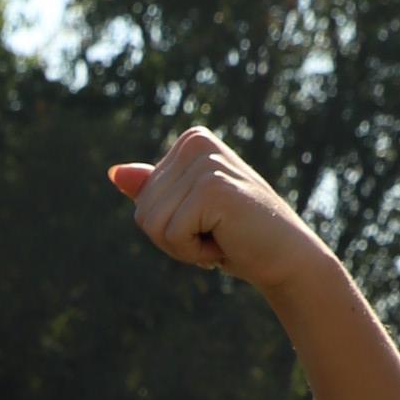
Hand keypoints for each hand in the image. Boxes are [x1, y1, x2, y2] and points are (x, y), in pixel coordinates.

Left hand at [110, 128, 325, 297]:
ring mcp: (205, 163)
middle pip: (142, 212)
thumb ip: (154, 191)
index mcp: (190, 142)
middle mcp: (196, 142)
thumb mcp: (188, 211)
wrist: (286, 257)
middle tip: (215, 234)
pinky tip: (227, 241)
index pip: (142, 200)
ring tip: (221, 236)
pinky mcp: (212, 188)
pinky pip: (172, 235)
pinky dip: (195, 253)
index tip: (207, 223)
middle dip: (173, 239)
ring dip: (184, 247)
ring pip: (153, 225)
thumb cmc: (238, 236)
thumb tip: (113, 172)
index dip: (169, 228)